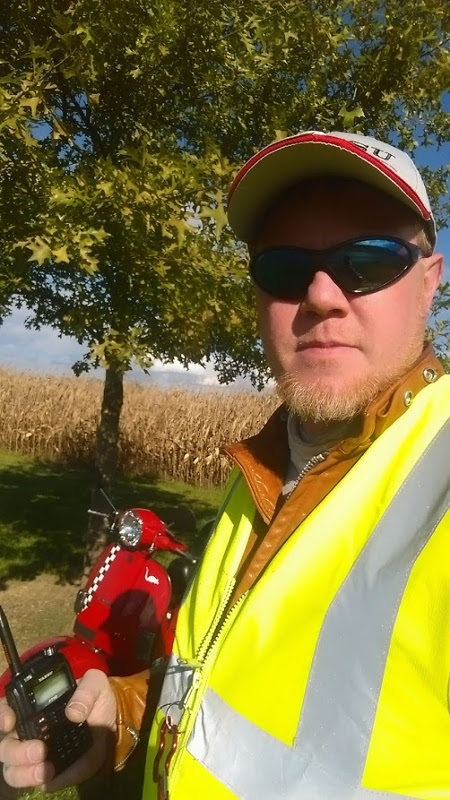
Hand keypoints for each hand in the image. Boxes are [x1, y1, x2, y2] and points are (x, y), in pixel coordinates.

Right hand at [0, 669, 116, 792]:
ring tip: (45, 769)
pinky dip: (46, 782)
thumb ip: (86, 692)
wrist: (111, 723)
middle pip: (6, 746)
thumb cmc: (95, 699)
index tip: (10, 721)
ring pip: (13, 771)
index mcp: (31, 707)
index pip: (5, 710)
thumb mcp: (95, 684)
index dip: (2, 715)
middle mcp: (27, 732)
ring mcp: (36, 756)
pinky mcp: (51, 773)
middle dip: (17, 752)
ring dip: (24, 773)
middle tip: (40, 750)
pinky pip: (41, 783)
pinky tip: (56, 776)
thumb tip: (73, 712)